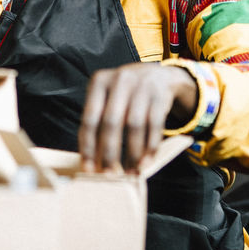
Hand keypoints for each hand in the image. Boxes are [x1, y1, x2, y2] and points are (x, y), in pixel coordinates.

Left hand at [78, 62, 196, 173]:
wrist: (158, 74)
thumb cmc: (125, 93)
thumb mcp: (108, 96)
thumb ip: (99, 120)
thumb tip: (93, 160)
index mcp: (99, 81)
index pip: (90, 118)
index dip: (88, 146)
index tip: (89, 168)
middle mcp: (119, 80)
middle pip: (111, 122)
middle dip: (109, 153)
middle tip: (109, 175)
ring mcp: (141, 86)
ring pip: (134, 126)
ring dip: (132, 154)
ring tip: (130, 172)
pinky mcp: (160, 95)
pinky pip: (155, 126)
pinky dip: (150, 147)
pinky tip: (145, 162)